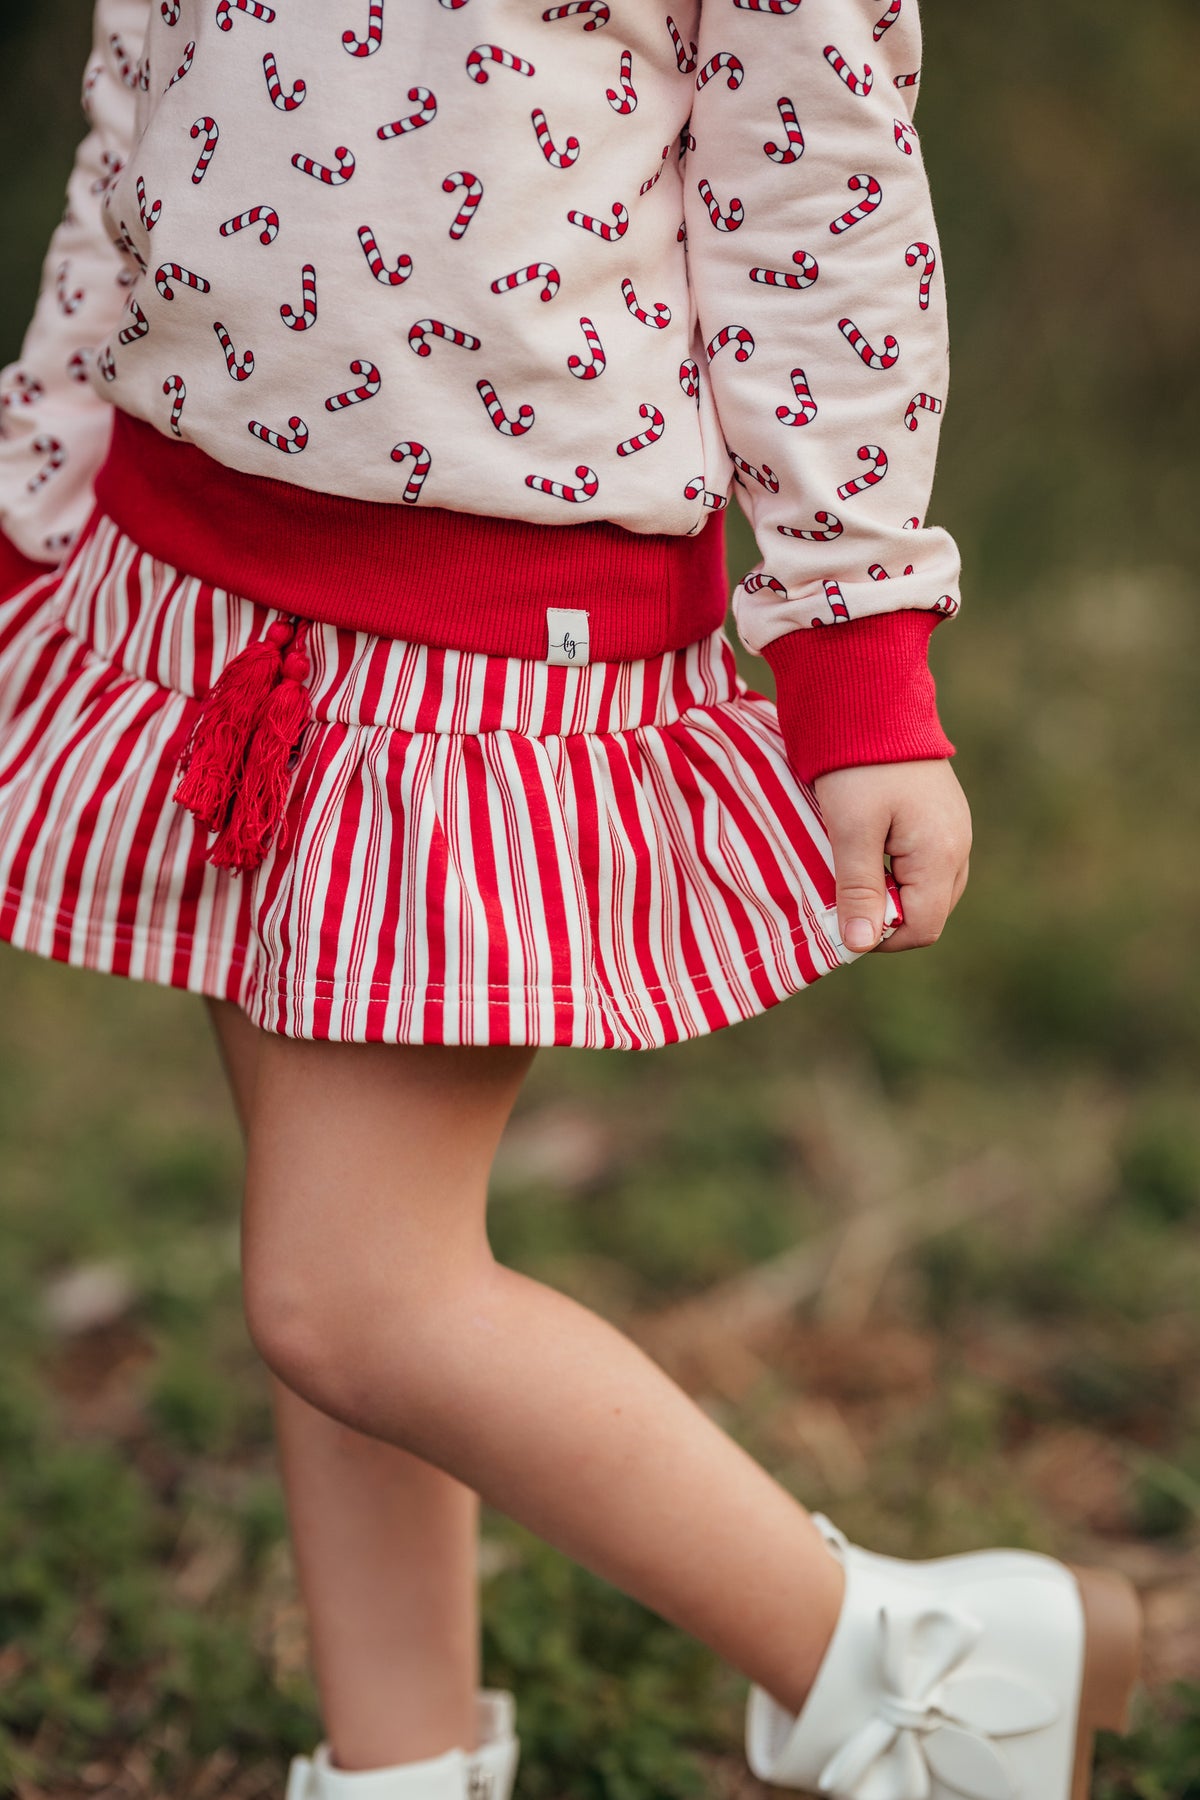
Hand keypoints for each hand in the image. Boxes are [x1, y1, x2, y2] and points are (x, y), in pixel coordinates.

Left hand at [813, 759, 970, 954]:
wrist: (875, 700)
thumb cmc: (859, 766)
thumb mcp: (851, 830)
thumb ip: (859, 889)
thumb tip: (859, 944)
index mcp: (942, 856)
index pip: (922, 928)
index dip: (881, 938)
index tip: (842, 922)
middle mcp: (959, 847)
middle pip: (929, 912)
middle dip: (886, 916)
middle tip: (844, 898)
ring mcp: (954, 829)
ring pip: (927, 888)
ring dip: (891, 892)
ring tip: (851, 873)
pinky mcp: (941, 815)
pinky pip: (925, 862)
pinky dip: (896, 869)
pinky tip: (866, 851)